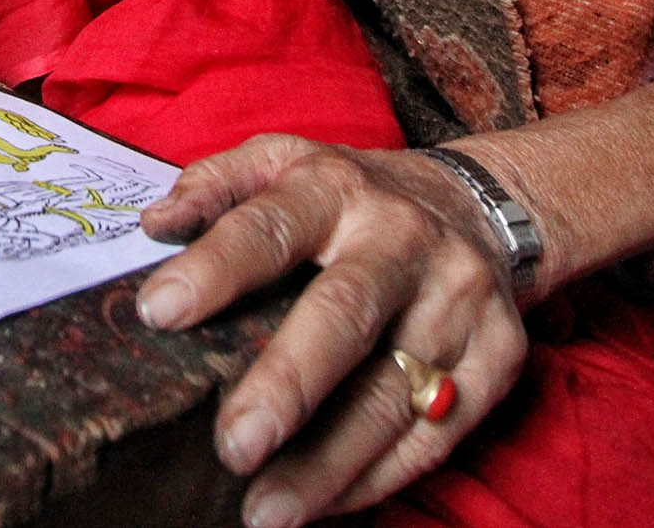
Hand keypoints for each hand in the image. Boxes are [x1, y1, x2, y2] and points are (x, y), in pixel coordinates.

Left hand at [132, 136, 528, 527]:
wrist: (480, 203)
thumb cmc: (353, 197)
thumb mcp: (284, 161)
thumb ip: (216, 184)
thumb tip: (155, 224)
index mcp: (336, 188)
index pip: (270, 226)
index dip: (215, 267)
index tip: (158, 312)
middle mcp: (403, 239)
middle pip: (345, 313)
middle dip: (288, 384)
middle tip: (234, 445)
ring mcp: (458, 299)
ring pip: (394, 392)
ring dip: (328, 462)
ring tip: (266, 510)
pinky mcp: (498, 355)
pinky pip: (437, 431)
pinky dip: (378, 476)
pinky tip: (325, 503)